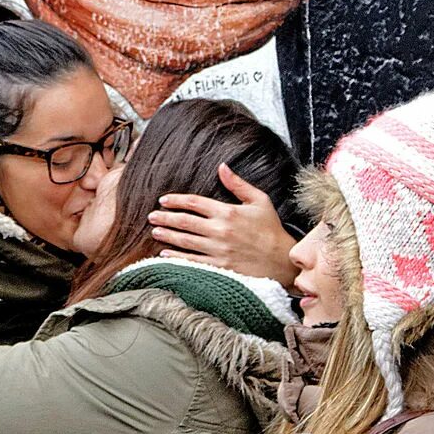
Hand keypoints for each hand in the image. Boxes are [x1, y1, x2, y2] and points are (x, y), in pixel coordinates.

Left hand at [150, 164, 298, 286]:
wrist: (281, 260)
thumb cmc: (270, 229)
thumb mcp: (259, 201)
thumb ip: (238, 184)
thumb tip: (222, 167)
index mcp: (227, 212)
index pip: (194, 203)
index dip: (176, 200)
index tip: (164, 201)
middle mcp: (220, 231)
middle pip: (184, 221)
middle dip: (165, 218)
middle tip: (151, 216)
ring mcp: (218, 250)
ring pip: (185, 241)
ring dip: (167, 235)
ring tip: (155, 231)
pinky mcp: (219, 267)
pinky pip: (192, 261)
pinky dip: (177, 257)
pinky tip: (166, 253)